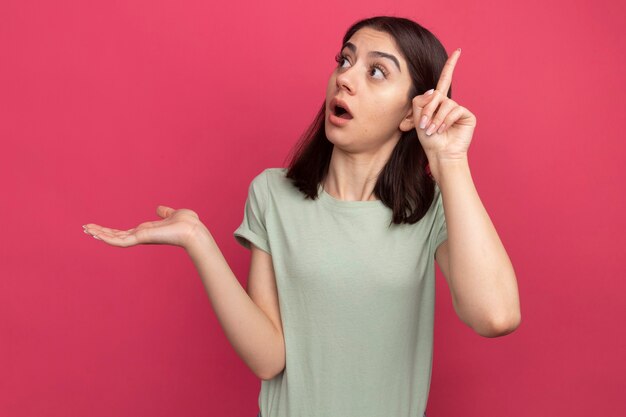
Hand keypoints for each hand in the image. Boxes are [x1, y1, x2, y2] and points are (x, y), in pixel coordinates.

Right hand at [83, 206, 204, 248]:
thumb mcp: (173, 214)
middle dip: (101, 232)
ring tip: (86, 230)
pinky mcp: (141, 238)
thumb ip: (164, 212)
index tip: (98, 227)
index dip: (111, 230)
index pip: (124, 232)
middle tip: (85, 228)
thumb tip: (159, 209)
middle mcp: (142, 236)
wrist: (193, 230)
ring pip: (115, 238)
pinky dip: (108, 238)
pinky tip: (96, 235)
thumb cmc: (188, 223)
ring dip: (100, 234)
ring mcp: (140, 238)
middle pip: (116, 235)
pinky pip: (121, 241)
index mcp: (147, 230)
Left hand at [411, 48, 476, 167]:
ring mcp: (459, 109)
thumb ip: (420, 101)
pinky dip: (445, 121)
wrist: (440, 153)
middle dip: (428, 110)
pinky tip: (443, 130)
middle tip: (424, 125)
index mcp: (438, 102)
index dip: (451, 65)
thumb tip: (434, 92)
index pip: (444, 80)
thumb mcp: (418, 118)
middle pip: (437, 95)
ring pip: (445, 103)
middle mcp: (449, 103)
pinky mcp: (467, 115)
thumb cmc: (428, 139)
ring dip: (436, 118)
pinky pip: (454, 110)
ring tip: (433, 131)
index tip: (458, 50)